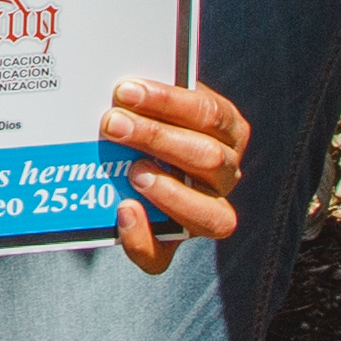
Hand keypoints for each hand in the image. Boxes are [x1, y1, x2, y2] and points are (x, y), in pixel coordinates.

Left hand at [100, 76, 251, 275]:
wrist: (130, 155)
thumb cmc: (145, 119)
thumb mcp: (153, 102)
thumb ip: (145, 95)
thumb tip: (117, 84)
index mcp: (227, 130)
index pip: (210, 114)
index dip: (168, 102)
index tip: (125, 90)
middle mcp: (225, 173)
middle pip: (208, 158)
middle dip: (157, 138)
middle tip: (112, 124)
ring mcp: (206, 211)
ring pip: (208, 214)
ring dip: (167, 191)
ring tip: (132, 172)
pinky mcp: (171, 243)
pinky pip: (162, 256)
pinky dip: (140, 236)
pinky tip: (121, 210)